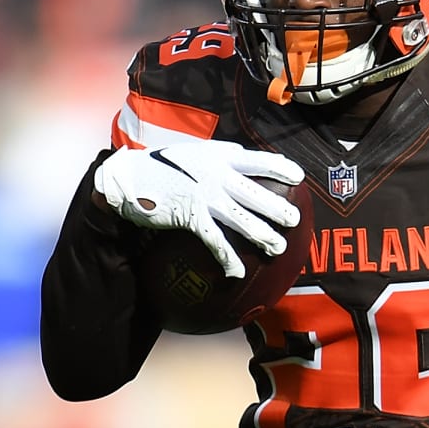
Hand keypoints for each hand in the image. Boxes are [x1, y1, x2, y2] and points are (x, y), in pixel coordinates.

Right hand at [94, 142, 303, 277]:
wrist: (128, 176)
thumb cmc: (165, 166)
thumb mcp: (196, 154)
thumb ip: (220, 160)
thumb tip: (244, 165)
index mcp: (220, 156)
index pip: (258, 160)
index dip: (280, 168)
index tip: (299, 177)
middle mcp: (216, 175)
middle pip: (255, 193)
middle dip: (278, 208)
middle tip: (295, 220)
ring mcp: (204, 196)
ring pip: (242, 218)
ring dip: (262, 235)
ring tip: (278, 247)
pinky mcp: (190, 216)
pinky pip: (215, 241)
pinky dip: (228, 258)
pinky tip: (236, 272)